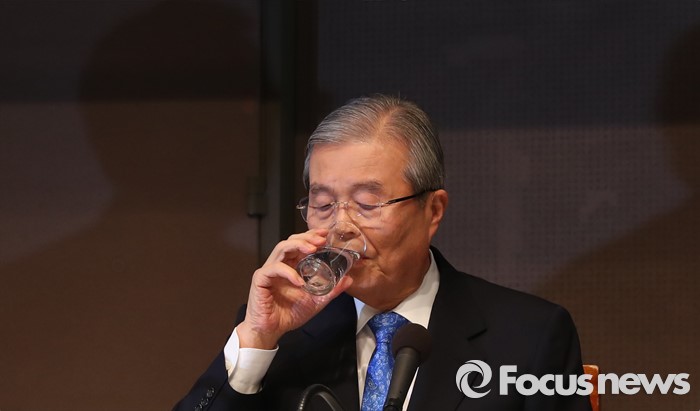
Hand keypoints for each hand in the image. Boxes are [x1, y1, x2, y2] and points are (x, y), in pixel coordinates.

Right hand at [236, 229, 353, 348]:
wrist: (271, 331)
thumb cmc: (289, 314)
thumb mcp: (316, 301)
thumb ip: (331, 290)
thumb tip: (349, 280)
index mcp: (291, 266)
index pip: (300, 244)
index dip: (312, 236)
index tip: (326, 234)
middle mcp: (280, 265)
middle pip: (290, 241)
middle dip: (306, 237)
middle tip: (321, 240)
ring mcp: (269, 271)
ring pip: (281, 248)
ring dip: (297, 246)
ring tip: (312, 250)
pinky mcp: (261, 279)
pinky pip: (274, 269)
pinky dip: (288, 272)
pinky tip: (299, 281)